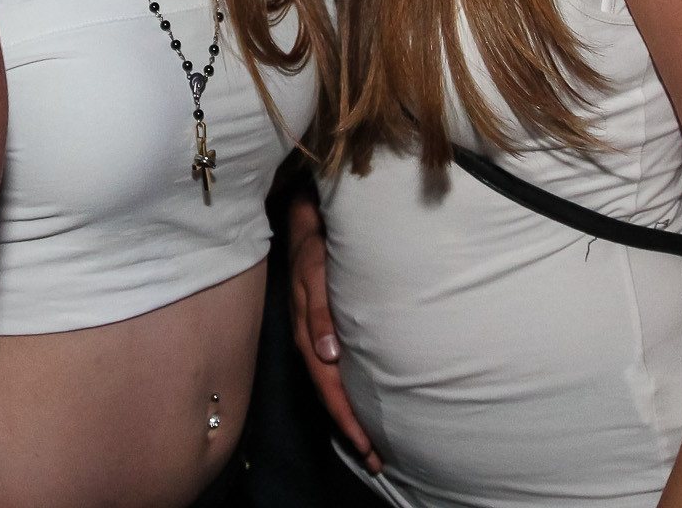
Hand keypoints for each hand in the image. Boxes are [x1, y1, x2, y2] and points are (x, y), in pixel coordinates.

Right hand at [288, 195, 380, 472]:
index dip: (346, 419)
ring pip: (330, 386)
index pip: (328, 386)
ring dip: (348, 415)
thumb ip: (320, 312)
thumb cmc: (315, 245)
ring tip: (369, 443)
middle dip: (350, 429)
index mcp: (308, 333)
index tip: (367, 446)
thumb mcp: (315, 272)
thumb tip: (329, 356)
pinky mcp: (321, 329)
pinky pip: (331, 371)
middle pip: (330, 394)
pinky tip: (357, 401)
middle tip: (375, 460)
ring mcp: (315, 337)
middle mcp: (311, 342)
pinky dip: (344, 393)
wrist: (305, 221)